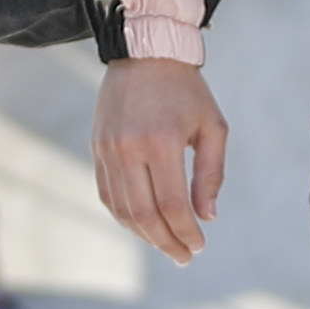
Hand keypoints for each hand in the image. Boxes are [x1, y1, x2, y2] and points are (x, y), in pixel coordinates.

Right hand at [92, 55, 225, 265]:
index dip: (185, 232)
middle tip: (184, 256)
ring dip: (144, 234)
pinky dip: (125, 215)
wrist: (145, 52)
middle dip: (166, 242)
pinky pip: (108, 194)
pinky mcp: (97, 148)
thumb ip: (210, 173)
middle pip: (144, 214)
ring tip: (166, 244)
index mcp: (161, 142)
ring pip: (122, 209)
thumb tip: (207, 216)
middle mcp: (129, 148)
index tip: (199, 246)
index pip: (171, 205)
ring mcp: (108, 150)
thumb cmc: (187, 90)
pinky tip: (144, 224)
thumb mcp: (213, 127)